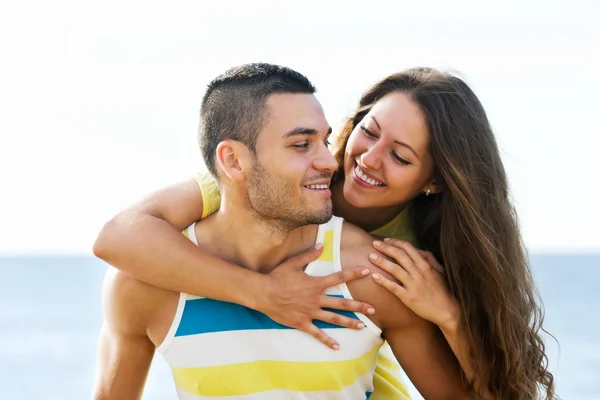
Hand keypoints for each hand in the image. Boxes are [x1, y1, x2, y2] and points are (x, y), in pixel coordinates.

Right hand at [256, 243, 375, 349]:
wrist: (263, 294)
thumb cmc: (277, 277)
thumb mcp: (292, 263)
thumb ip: (308, 255)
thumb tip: (321, 246)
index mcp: (315, 284)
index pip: (338, 278)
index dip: (353, 274)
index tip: (366, 271)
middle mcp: (316, 299)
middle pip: (341, 302)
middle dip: (358, 306)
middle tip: (373, 309)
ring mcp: (310, 312)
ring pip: (333, 318)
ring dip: (349, 323)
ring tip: (362, 327)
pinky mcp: (302, 323)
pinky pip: (317, 334)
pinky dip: (327, 340)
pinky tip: (337, 346)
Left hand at [368, 238, 458, 329]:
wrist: (448, 310)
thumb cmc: (444, 290)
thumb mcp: (440, 271)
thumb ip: (430, 259)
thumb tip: (419, 250)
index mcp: (426, 265)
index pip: (408, 248)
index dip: (395, 242)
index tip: (386, 240)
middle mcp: (419, 273)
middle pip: (399, 255)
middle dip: (385, 248)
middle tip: (374, 244)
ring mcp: (414, 285)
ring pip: (395, 269)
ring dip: (381, 261)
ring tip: (371, 256)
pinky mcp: (409, 298)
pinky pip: (393, 287)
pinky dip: (383, 281)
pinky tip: (374, 276)